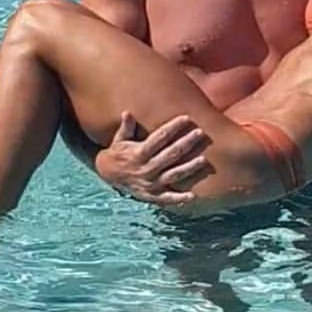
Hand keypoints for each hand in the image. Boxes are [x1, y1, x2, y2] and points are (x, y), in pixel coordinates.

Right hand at [94, 112, 210, 206]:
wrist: (108, 176)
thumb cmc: (119, 153)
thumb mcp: (120, 139)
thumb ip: (126, 127)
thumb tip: (127, 112)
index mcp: (139, 153)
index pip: (159, 138)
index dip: (173, 127)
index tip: (187, 118)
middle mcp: (146, 169)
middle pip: (170, 155)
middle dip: (186, 143)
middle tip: (200, 132)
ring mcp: (150, 184)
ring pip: (172, 175)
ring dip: (188, 168)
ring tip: (203, 160)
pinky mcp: (152, 196)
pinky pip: (166, 198)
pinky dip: (179, 199)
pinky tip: (192, 196)